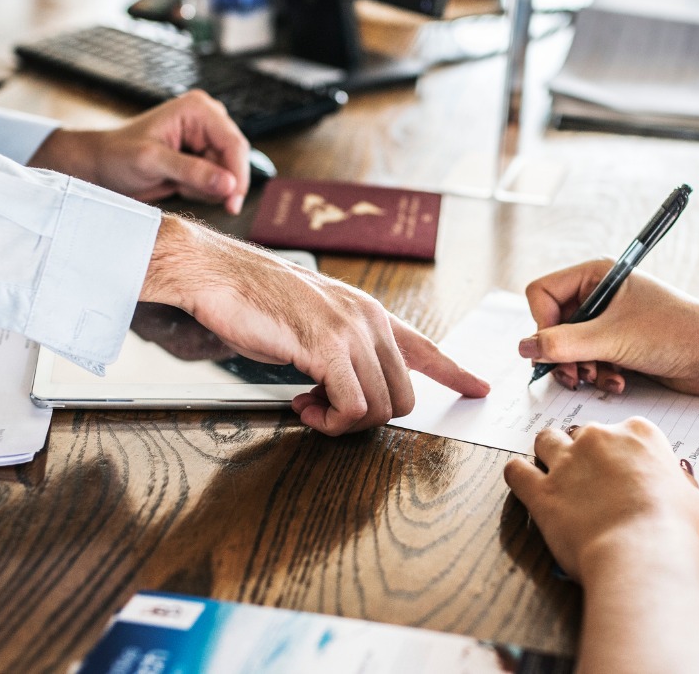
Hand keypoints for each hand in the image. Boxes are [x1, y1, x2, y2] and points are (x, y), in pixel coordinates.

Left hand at [29, 90, 251, 212]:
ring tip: (176, 183)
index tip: (233, 202)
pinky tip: (179, 184)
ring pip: (228, 172)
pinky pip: (218, 180)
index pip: (234, 143)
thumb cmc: (117, 156)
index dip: (238, 175)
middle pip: (235, 159)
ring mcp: (206, 139)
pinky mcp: (203, 156)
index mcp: (198, 109)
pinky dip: (202, 189)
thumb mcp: (152, 162)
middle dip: (218, 182)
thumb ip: (192, 171)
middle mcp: (207, 120)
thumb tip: (229, 184)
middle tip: (193, 194)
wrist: (100, 166)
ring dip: (207, 187)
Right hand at [140, 216, 490, 435]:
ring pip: (381, 406)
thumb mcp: (310, 324)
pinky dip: (330, 421)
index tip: (480, 388)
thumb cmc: (255, 300)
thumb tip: (345, 391)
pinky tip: (303, 406)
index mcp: (369, 312)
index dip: (455, 373)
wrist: (218, 275)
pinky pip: (353, 407)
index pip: (426, 347)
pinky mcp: (328, 347)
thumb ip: (338, 351)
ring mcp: (351, 331)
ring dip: (343, 423)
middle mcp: (369, 319)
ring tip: (309, 407)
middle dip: (368, 418)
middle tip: (325, 413)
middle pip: (403, 395)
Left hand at [503, 419, 698, 581]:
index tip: (624, 472)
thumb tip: (675, 476)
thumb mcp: (692, 499)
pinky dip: (518, 473)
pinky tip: (524, 481)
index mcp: (639, 434)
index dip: (623, 454)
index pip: (625, 431)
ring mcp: (567, 462)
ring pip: (546, 440)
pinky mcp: (541, 490)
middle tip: (592, 481)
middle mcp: (599, 438)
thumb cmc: (674, 531)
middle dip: (586, 454)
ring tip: (555, 473)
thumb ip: (678, 480)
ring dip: (549, 453)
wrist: (642, 555)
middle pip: (584, 434)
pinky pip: (516, 470)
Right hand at [519, 260, 698, 394]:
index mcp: (597, 275)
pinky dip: (600, 375)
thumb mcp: (611, 338)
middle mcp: (600, 295)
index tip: (553, 348)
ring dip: (582, 369)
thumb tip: (524, 348)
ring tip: (602, 379)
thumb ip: (562, 344)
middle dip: (563, 354)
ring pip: (570, 348)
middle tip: (576, 375)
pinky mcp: (622, 346)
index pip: (542, 294)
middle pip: (553, 325)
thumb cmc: (676, 332)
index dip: (542, 324)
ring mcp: (611, 322)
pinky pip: (591, 362)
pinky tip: (619, 382)